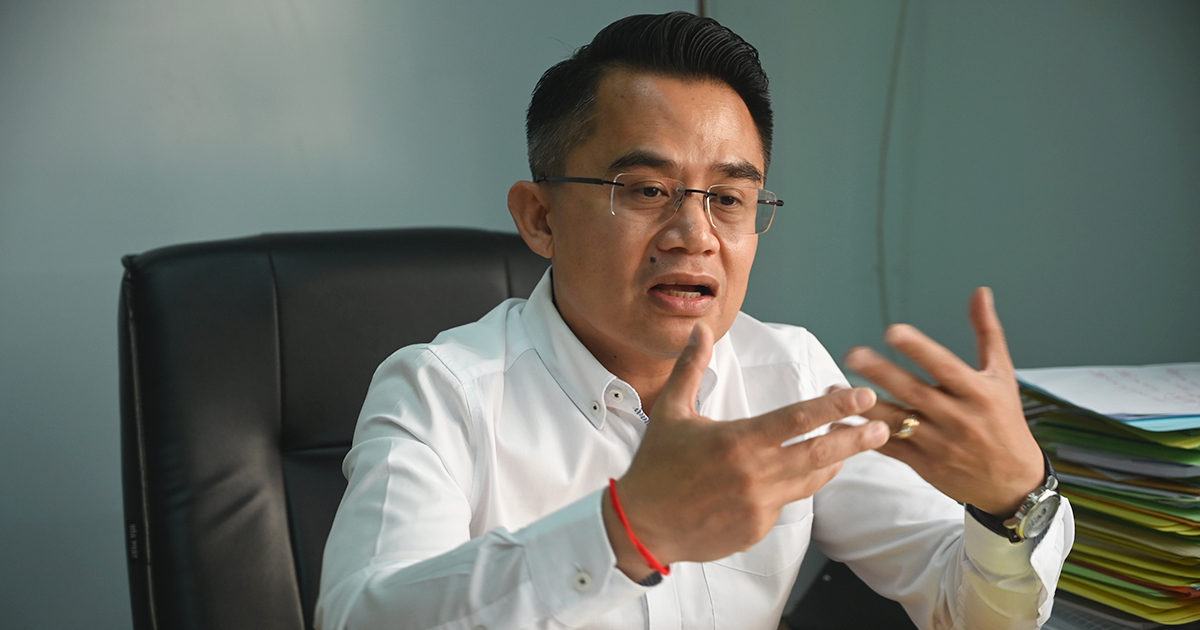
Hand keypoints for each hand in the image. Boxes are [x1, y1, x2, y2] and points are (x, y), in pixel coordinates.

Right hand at [603, 322, 890, 580]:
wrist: (641, 524)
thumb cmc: (655, 466)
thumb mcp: (671, 411)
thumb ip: (691, 368)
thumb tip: (701, 330)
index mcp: (738, 440)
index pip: (798, 420)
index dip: (834, 406)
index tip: (861, 396)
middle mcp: (755, 473)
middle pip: (819, 453)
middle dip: (854, 438)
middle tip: (881, 427)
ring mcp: (759, 505)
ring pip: (810, 482)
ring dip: (833, 464)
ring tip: (850, 449)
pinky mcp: (757, 529)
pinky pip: (785, 504)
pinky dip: (792, 489)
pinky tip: (795, 478)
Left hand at [843, 287, 1043, 517]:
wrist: (1013, 481)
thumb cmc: (1006, 422)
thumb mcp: (1002, 376)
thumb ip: (986, 332)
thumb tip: (980, 292)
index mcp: (977, 392)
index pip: (944, 366)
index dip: (919, 349)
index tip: (894, 332)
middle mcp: (957, 417)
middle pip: (913, 391)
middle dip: (881, 373)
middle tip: (853, 355)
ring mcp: (939, 443)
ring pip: (895, 421)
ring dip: (862, 405)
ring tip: (834, 389)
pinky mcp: (925, 465)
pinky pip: (888, 448)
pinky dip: (862, 436)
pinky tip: (839, 423)